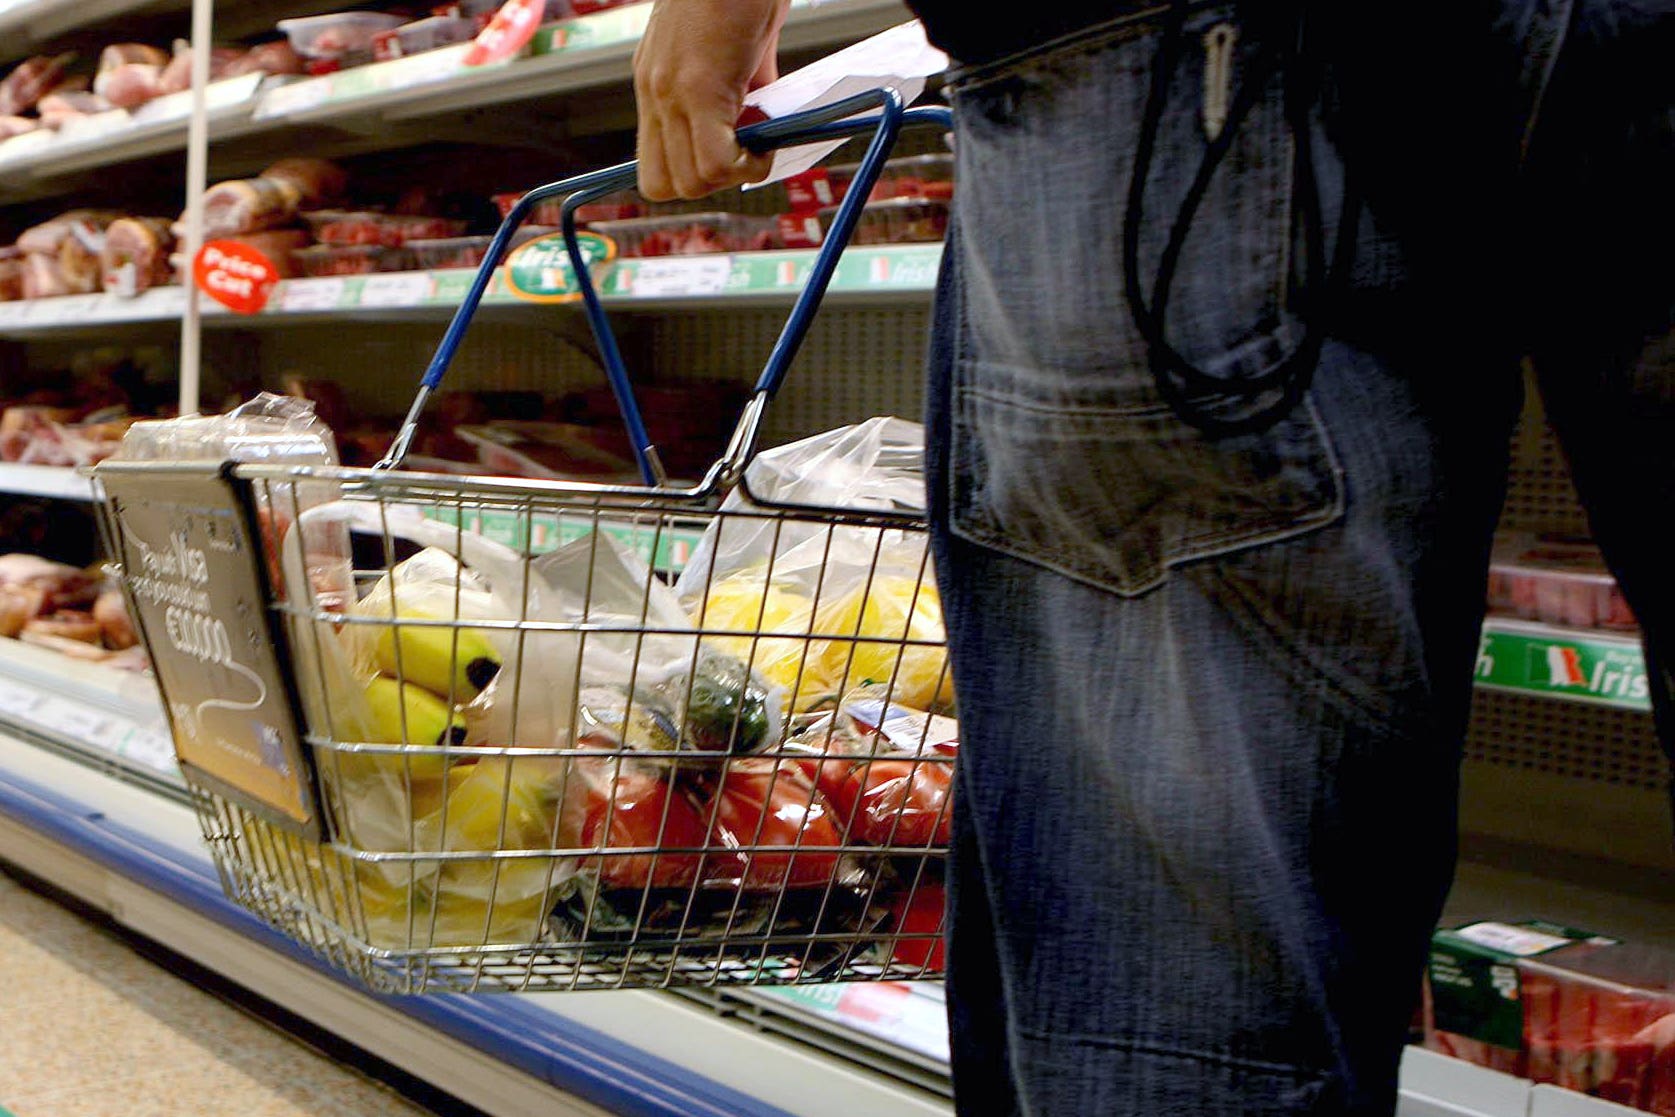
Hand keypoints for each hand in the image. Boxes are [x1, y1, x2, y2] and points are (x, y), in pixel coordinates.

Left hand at [633, 0, 790, 200]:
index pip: (653, 164)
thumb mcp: (735, 49)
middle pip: (663, 185)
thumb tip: (761, 125)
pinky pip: (717, 160)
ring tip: (761, 145)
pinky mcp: (698, 87)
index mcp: (656, 82)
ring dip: (734, 175)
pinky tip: (769, 140)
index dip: (693, 175)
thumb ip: (742, 90)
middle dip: (710, 184)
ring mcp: (670, 91)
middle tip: (746, 157)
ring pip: (692, 181)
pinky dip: (749, 164)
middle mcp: (654, 91)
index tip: (729, 159)